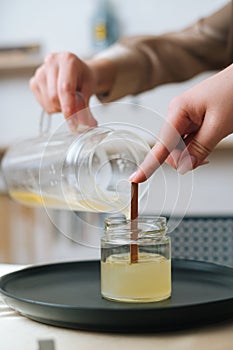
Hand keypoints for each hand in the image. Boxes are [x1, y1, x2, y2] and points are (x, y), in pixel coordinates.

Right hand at [30, 52, 96, 128]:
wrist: (78, 73)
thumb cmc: (84, 79)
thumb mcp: (89, 90)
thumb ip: (85, 108)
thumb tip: (85, 126)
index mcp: (68, 60)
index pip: (65, 88)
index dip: (69, 108)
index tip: (73, 124)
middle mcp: (51, 62)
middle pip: (54, 96)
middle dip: (65, 109)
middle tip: (76, 109)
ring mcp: (40, 71)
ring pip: (48, 102)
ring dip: (59, 109)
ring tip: (68, 100)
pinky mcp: (34, 82)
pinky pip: (42, 103)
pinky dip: (52, 108)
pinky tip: (59, 99)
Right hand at [130, 64, 232, 181]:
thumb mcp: (218, 125)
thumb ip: (200, 148)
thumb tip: (184, 166)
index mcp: (178, 110)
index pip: (162, 145)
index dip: (149, 164)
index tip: (136, 178)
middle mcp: (177, 114)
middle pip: (170, 149)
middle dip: (184, 158)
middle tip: (203, 159)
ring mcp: (184, 117)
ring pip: (180, 146)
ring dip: (192, 152)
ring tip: (212, 142)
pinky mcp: (193, 120)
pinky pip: (188, 140)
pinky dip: (197, 147)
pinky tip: (208, 141)